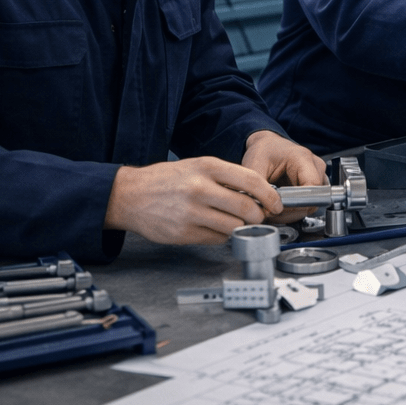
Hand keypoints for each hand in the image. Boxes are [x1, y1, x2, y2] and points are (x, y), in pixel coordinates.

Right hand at [103, 157, 285, 243]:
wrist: (129, 195)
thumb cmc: (166, 179)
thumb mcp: (197, 166)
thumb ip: (227, 177)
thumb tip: (259, 193)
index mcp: (207, 167)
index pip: (252, 181)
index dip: (270, 195)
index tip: (276, 203)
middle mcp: (200, 188)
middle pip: (246, 209)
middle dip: (259, 216)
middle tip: (259, 217)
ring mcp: (191, 213)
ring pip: (234, 227)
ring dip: (242, 228)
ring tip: (238, 223)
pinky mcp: (183, 233)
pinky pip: (216, 239)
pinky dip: (223, 236)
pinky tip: (216, 228)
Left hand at [242, 130, 326, 222]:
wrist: (268, 145)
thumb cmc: (264, 151)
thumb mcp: (254, 167)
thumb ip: (258, 189)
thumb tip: (264, 210)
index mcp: (302, 157)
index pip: (312, 188)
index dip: (296, 203)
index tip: (277, 208)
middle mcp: (315, 166)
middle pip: (313, 199)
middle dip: (291, 210)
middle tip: (271, 211)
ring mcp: (317, 175)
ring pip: (312, 204)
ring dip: (292, 212)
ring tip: (273, 207)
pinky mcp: (314, 183)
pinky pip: (308, 204)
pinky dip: (294, 209)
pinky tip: (280, 205)